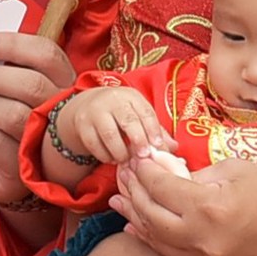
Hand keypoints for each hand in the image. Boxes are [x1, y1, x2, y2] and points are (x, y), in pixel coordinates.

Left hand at [0, 29, 74, 207]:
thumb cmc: (22, 119)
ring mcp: (48, 143)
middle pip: (30, 84)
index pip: (46, 55)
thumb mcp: (24, 91)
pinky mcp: (27, 169)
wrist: (22, 171)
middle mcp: (62, 113)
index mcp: (64, 84)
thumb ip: (13, 69)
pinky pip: (0, 144)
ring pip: (15, 115)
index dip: (13, 45)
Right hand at [51, 85, 167, 171]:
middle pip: (128, 121)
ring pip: (110, 135)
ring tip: (126, 159)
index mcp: (131, 96)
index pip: (145, 112)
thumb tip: (174, 148)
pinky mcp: (82, 126)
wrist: (88, 106)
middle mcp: (112, 100)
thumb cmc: (121, 114)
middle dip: (138, 140)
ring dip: (120, 151)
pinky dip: (105, 155)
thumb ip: (156, 131)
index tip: (158, 146)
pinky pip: (95, 144)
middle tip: (143, 156)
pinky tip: (112, 159)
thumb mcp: (138, 115)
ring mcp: (95, 112)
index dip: (153, 130)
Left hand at [112, 149, 256, 255]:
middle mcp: (201, 241)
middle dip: (134, 192)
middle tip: (123, 176)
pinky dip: (158, 242)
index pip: (160, 185)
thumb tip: (170, 176)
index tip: (138, 158)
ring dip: (137, 219)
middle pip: (149, 215)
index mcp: (209, 207)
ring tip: (123, 202)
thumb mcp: (241, 172)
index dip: (145, 169)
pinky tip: (145, 229)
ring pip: (157, 242)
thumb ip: (201, 175)